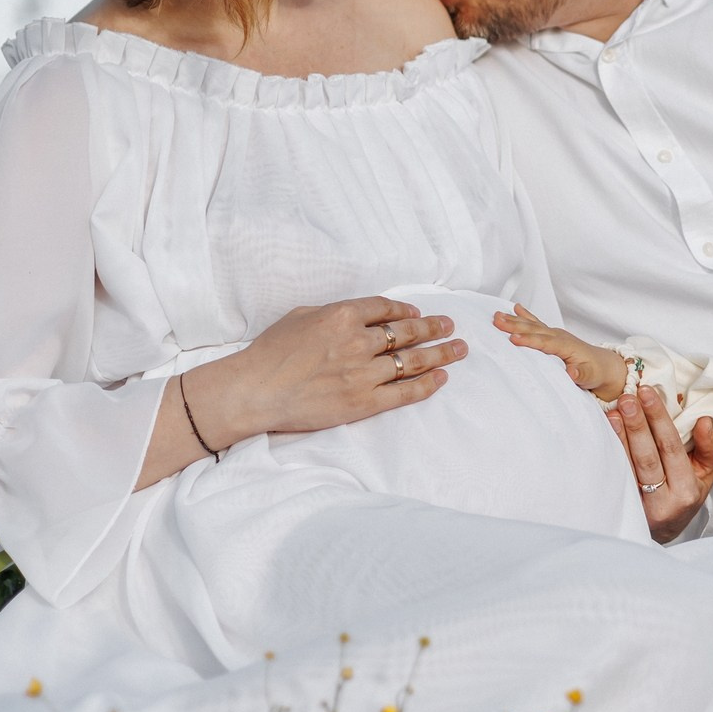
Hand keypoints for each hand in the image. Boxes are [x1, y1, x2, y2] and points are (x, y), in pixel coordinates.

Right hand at [187, 297, 463, 445]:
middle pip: (406, 332)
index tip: (416, 313)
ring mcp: (364, 373)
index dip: (405, 310)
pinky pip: (405, 393)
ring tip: (459, 348)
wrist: (254, 391)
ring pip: (413, 360)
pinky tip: (441, 377)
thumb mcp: (301, 316)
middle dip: (433, 327)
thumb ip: (334, 312)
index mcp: (342, 315)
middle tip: (451, 325)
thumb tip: (360, 312)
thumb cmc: (270, 352)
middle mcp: (358, 342)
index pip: (385, 309)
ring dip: (441, 353)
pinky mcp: (364, 402)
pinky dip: (427, 384)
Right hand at [493, 304, 625, 400]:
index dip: (529, 340)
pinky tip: (515, 308)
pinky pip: (536, 323)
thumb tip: (572, 373)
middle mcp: (559, 336)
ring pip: (532, 325)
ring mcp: (555, 334)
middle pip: (534, 329)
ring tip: (497, 314)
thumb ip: (582, 375)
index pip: (545, 343)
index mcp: (567, 346)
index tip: (513, 339)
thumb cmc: (596, 372)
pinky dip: (525, 316)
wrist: (604, 365)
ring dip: (514, 320)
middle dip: (515, 325)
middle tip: (496, 320)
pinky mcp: (552, 335)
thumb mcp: (591, 377)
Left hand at [606, 385, 712, 542]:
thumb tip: (704, 421)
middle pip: (647, 458)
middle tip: (628, 398)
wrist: (664, 531)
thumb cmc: (686, 494)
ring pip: (628, 468)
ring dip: (619, 437)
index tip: (647, 393)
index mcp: (686, 491)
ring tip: (614, 411)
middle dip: (637, 425)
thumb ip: (709, 447)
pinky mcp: (621, 507)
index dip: (659, 420)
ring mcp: (639, 507)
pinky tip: (606, 432)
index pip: (671, 449)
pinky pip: (616, 476)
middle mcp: (662, 502)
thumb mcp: (706, 474)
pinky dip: (610, 452)